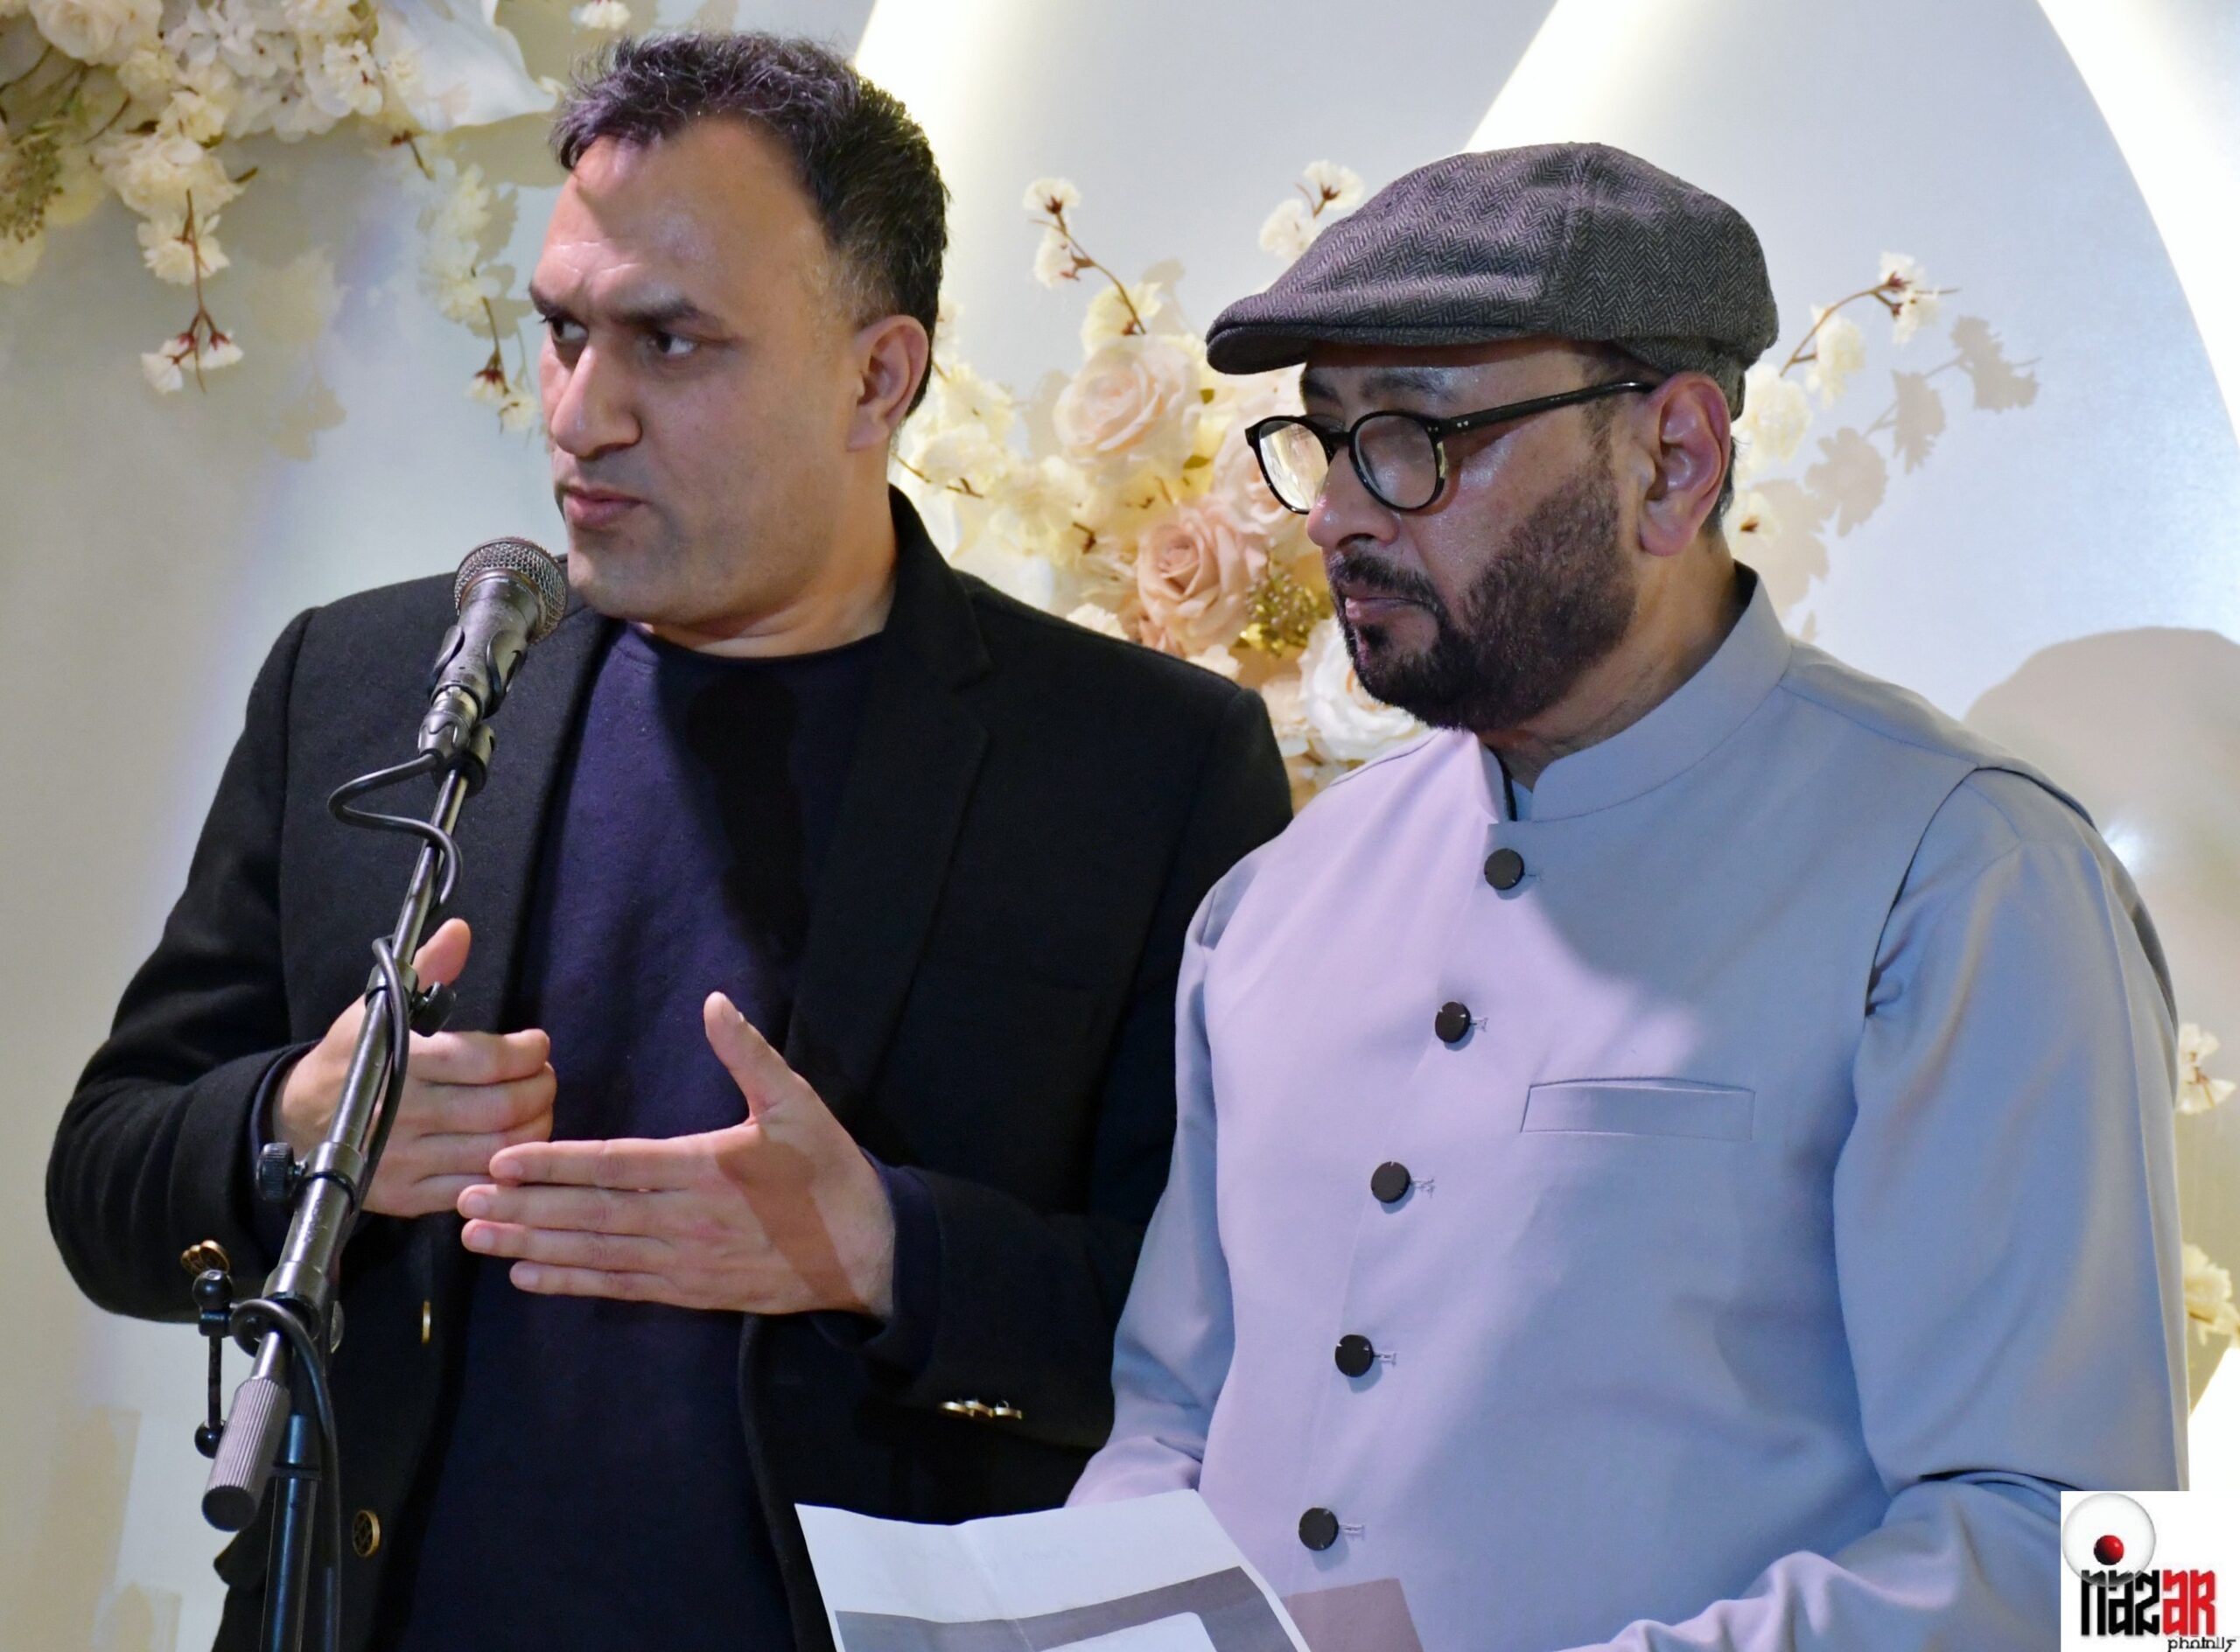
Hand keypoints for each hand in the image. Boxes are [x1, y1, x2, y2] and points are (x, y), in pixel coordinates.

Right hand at [277, 918, 555, 1218]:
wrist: (297, 1121)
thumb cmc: (350, 1059)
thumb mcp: (378, 1008)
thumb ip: (428, 970)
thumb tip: (460, 931)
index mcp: (401, 1062)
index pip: (485, 1061)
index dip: (527, 1053)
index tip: (537, 1045)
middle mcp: (402, 1114)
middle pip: (501, 1109)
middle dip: (540, 1090)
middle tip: (545, 1078)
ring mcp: (405, 1161)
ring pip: (497, 1152)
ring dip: (535, 1130)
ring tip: (537, 1110)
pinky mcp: (407, 1198)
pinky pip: (476, 1189)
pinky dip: (507, 1170)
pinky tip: (515, 1149)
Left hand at [456, 992, 897, 1317]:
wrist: (869, 1252)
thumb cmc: (829, 1170)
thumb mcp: (797, 1102)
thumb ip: (749, 1054)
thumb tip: (713, 1003)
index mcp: (705, 1167)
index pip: (614, 1165)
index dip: (554, 1163)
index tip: (501, 1160)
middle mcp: (685, 1219)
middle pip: (589, 1213)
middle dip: (522, 1208)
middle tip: (462, 1201)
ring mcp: (684, 1261)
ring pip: (595, 1253)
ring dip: (532, 1246)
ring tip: (478, 1239)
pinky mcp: (690, 1291)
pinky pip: (619, 1287)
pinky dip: (571, 1282)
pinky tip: (528, 1277)